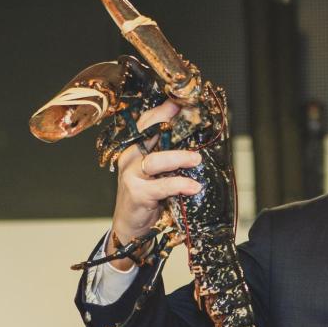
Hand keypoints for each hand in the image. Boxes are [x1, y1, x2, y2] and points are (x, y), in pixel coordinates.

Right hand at [108, 102, 201, 271]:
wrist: (129, 227)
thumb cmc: (147, 197)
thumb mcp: (157, 173)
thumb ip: (170, 157)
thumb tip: (197, 143)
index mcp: (136, 149)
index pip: (147, 122)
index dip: (163, 110)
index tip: (182, 99)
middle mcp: (130, 158)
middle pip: (148, 133)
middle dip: (170, 124)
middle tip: (194, 120)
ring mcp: (131, 176)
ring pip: (155, 160)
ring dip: (178, 158)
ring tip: (197, 159)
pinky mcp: (137, 194)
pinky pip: (161, 186)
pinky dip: (179, 185)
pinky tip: (193, 186)